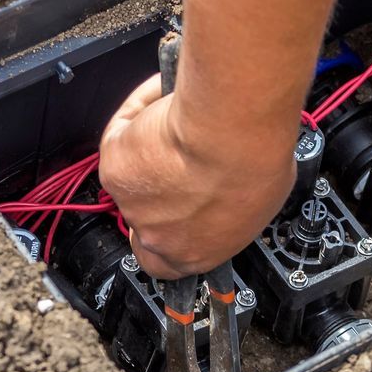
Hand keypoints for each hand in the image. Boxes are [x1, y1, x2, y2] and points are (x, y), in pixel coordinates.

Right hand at [98, 76, 295, 276]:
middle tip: (180, 158)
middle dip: (159, 189)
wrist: (229, 133)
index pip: (165, 266)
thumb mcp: (257, 203)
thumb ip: (227, 208)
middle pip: (147, 218)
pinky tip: (166, 105)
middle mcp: (159, 236)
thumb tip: (223, 189)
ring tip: (184, 126)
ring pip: (135, 175)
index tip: (174, 218)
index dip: (165, 240)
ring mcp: (132, 202)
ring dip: (152, 151)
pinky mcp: (114, 166)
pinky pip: (124, 135)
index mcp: (196, 254)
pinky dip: (139, 115)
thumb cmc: (254, 164)